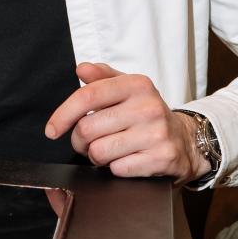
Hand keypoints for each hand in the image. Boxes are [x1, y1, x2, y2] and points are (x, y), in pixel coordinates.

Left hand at [45, 62, 208, 180]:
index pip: (87, 97)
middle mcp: (148, 107)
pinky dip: (115, 168)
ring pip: (99, 152)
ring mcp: (157, 133)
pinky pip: (117, 169)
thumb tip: (81, 69)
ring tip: (109, 151)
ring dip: (97, 157)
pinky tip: (127, 160)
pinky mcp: (162, 158)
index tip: (52, 130)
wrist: (185, 141)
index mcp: (137, 84)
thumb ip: (103, 77)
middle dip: (80, 141)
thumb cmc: (147, 114)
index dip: (62, 115)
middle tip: (88, 142)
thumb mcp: (128, 89)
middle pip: (87, 129)